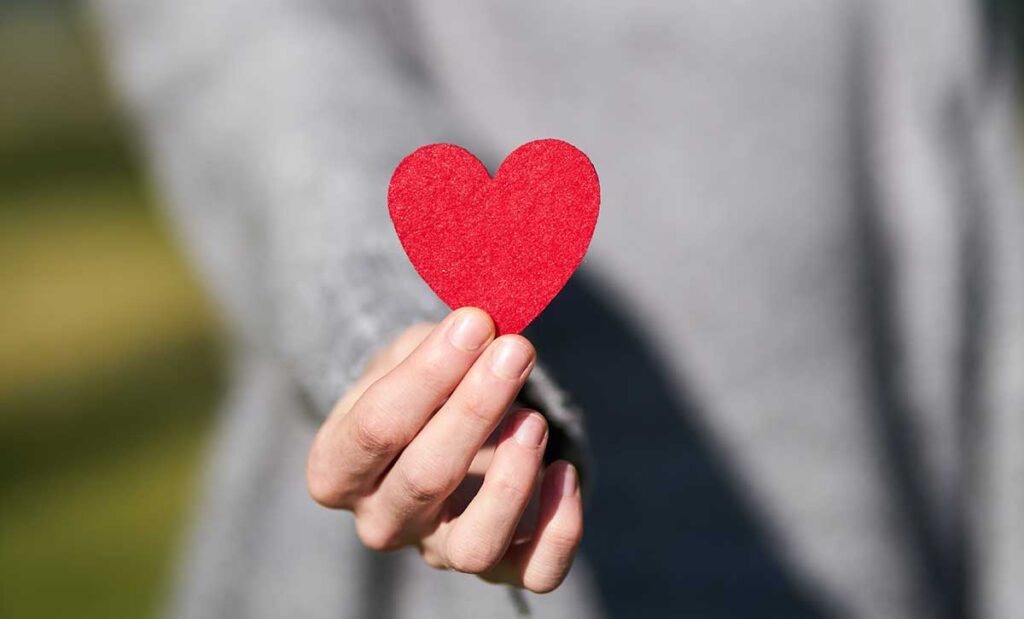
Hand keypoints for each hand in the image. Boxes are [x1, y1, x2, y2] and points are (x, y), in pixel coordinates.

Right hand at [306, 308, 582, 592]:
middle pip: (424, 480)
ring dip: (511, 480)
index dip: (428, 375)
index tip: (474, 323)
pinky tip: (564, 471)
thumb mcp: (406, 355)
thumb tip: (482, 327)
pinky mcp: (497, 567)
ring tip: (534, 421)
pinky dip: (559, 529)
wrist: (437, 430)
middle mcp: (381, 521)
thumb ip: (435, 345)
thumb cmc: (416, 387)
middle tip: (514, 350)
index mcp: (337, 469)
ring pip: (474, 545)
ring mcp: (438, 551)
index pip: (375, 429)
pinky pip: (534, 572)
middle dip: (475, 408)